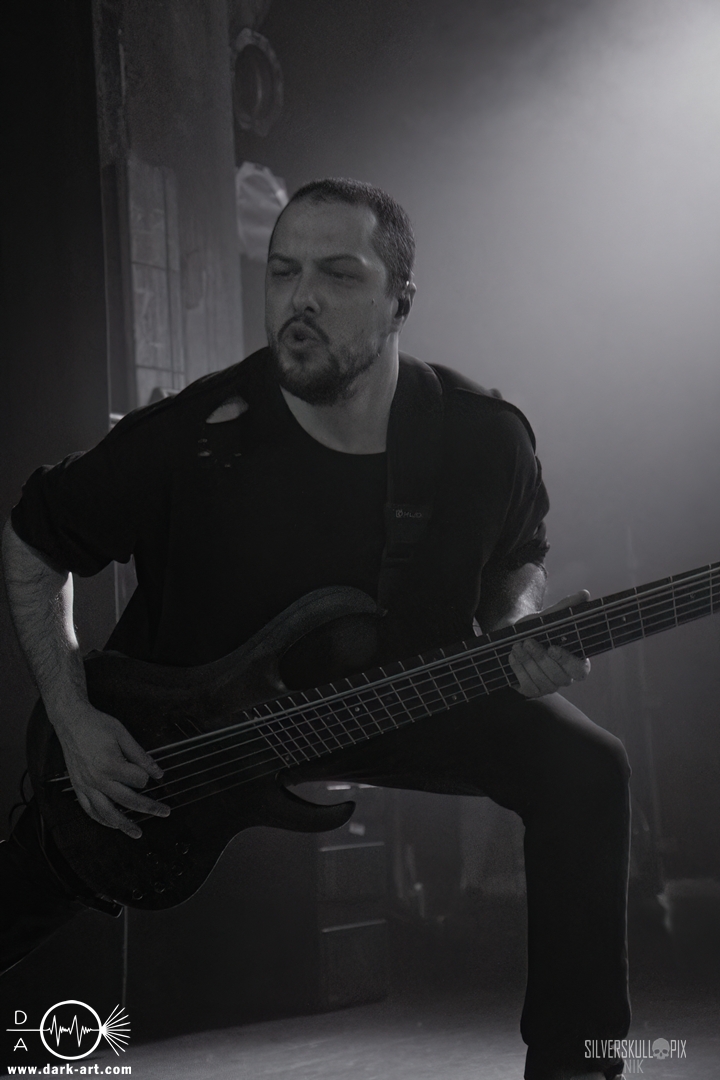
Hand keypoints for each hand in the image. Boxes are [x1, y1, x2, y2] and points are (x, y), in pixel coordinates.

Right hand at [51, 703, 169, 837]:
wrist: (71, 721)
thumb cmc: (96, 725)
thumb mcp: (123, 735)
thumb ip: (141, 756)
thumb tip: (158, 772)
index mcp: (110, 765)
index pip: (138, 780)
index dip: (147, 776)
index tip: (150, 773)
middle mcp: (97, 779)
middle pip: (128, 800)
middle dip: (149, 808)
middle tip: (164, 812)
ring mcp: (86, 785)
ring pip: (107, 813)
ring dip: (124, 825)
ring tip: (137, 833)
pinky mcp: (78, 787)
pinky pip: (89, 810)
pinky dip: (101, 820)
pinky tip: (112, 824)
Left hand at [508, 590, 590, 698]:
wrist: (510, 636)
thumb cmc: (534, 627)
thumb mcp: (547, 616)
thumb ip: (565, 607)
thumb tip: (585, 594)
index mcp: (576, 661)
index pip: (581, 670)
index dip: (567, 661)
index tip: (552, 648)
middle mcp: (565, 677)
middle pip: (559, 677)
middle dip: (540, 658)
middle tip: (526, 641)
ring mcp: (548, 687)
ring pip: (542, 682)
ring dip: (527, 663)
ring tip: (516, 646)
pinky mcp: (532, 691)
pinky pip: (528, 686)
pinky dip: (518, 670)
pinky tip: (512, 656)